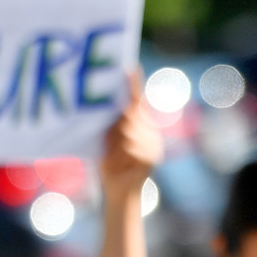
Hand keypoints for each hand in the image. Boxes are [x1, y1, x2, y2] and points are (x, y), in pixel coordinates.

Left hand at [100, 69, 160, 196]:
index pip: (135, 99)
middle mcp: (148, 128)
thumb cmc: (109, 160)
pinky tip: (118, 162)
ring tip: (111, 154)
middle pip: (130, 115)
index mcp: (137, 122)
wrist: (118, 189)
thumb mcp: (106, 138)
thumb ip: (110, 124)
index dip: (133, 83)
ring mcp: (152, 142)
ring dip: (115, 142)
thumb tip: (104, 109)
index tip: (130, 67)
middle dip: (115, 125)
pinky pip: (133, 148)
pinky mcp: (152, 156)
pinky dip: (121, 154)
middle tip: (106, 138)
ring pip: (129, 131)